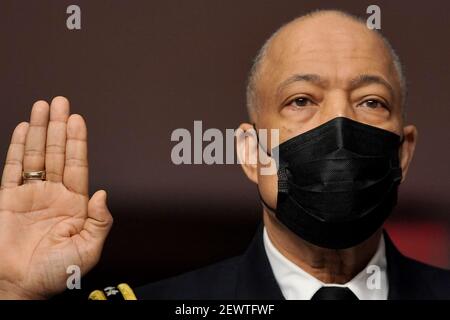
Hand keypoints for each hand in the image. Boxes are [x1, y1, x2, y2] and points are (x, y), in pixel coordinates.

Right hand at [0, 97, 112, 298]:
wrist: (19, 287)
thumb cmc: (55, 273)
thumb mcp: (88, 250)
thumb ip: (100, 222)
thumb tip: (103, 195)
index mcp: (75, 205)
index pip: (77, 165)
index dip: (77, 142)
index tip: (77, 120)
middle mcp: (54, 195)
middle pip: (57, 152)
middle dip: (58, 127)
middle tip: (60, 102)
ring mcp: (31, 195)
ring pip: (35, 155)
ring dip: (39, 130)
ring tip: (42, 107)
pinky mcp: (8, 199)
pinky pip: (12, 168)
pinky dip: (16, 147)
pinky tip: (22, 129)